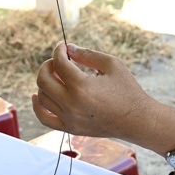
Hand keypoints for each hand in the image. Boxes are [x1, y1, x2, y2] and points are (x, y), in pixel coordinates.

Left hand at [32, 42, 153, 141]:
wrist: (137, 120)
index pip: (59, 63)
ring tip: (56, 76)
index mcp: (82, 86)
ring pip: (41, 97)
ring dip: (44, 82)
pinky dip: (37, 106)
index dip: (58, 50)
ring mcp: (69, 118)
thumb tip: (68, 49)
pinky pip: (44, 118)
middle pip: (43, 79)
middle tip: (57, 61)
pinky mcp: (70, 128)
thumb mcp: (112, 64)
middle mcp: (71, 104)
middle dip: (47, 65)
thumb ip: (87, 54)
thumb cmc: (128, 90)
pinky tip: (38, 96)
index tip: (62, 46)